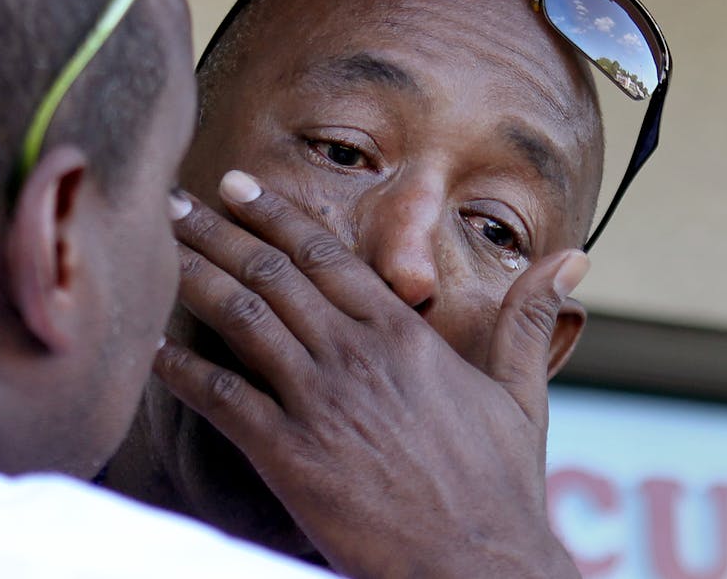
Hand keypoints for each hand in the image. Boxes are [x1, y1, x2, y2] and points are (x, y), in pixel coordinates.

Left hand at [155, 170, 585, 578]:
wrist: (478, 567)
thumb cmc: (499, 486)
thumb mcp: (520, 392)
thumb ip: (528, 317)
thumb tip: (574, 257)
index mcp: (401, 333)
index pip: (324, 252)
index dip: (274, 213)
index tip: (236, 185)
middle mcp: (354, 354)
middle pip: (271, 272)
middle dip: (215, 231)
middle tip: (173, 201)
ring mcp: (319, 401)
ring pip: (241, 317)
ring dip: (193, 277)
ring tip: (156, 248)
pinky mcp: (290, 454)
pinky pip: (222, 399)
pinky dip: (183, 371)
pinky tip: (152, 353)